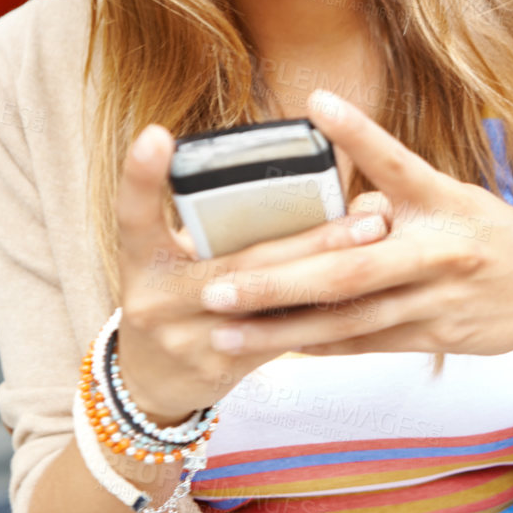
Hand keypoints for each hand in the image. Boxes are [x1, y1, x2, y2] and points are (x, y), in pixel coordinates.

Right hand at [113, 120, 392, 421]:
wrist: (149, 378)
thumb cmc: (176, 293)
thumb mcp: (176, 255)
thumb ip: (220, 222)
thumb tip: (311, 175)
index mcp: (140, 259)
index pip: (133, 213)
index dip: (140, 175)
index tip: (158, 135)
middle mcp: (155, 299)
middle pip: (241, 264)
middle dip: (312, 239)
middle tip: (370, 216)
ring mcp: (184, 339)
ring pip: (270, 306)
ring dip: (330, 276)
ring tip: (379, 250)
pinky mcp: (215, 369)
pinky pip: (278, 339)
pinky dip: (320, 313)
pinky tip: (367, 295)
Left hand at [193, 89, 512, 365]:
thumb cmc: (494, 238)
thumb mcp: (456, 202)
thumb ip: (398, 199)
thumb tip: (337, 200)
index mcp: (444, 202)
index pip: (398, 162)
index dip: (359, 133)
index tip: (316, 102)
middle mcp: (438, 253)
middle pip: (348, 271)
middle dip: (278, 281)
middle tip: (218, 284)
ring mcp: (434, 301)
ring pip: (347, 320)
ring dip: (281, 328)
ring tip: (224, 329)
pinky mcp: (433, 337)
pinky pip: (365, 344)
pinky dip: (318, 344)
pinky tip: (273, 346)